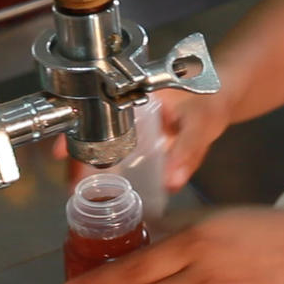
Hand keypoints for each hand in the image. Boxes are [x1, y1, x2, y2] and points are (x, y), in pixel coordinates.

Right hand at [49, 88, 230, 191]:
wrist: (224, 92)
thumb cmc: (213, 99)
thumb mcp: (202, 124)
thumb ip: (188, 151)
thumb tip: (171, 182)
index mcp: (135, 92)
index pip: (93, 106)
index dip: (73, 129)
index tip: (59, 152)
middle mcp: (126, 102)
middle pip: (88, 126)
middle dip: (76, 156)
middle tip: (72, 187)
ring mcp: (129, 117)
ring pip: (97, 138)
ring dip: (86, 162)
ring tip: (80, 191)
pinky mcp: (137, 133)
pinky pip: (112, 147)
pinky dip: (104, 164)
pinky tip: (102, 186)